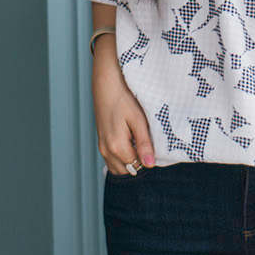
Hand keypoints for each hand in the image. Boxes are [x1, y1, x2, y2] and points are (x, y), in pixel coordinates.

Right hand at [92, 47, 155, 175]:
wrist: (106, 84)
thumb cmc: (124, 98)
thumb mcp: (138, 120)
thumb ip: (144, 144)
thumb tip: (150, 165)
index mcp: (116, 146)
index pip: (138, 166)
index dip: (148, 158)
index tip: (153, 143)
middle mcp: (106, 150)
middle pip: (128, 170)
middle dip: (139, 162)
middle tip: (147, 143)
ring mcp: (102, 147)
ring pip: (119, 168)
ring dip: (130, 161)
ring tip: (138, 141)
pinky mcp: (101, 142)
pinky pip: (112, 160)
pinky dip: (122, 158)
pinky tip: (130, 142)